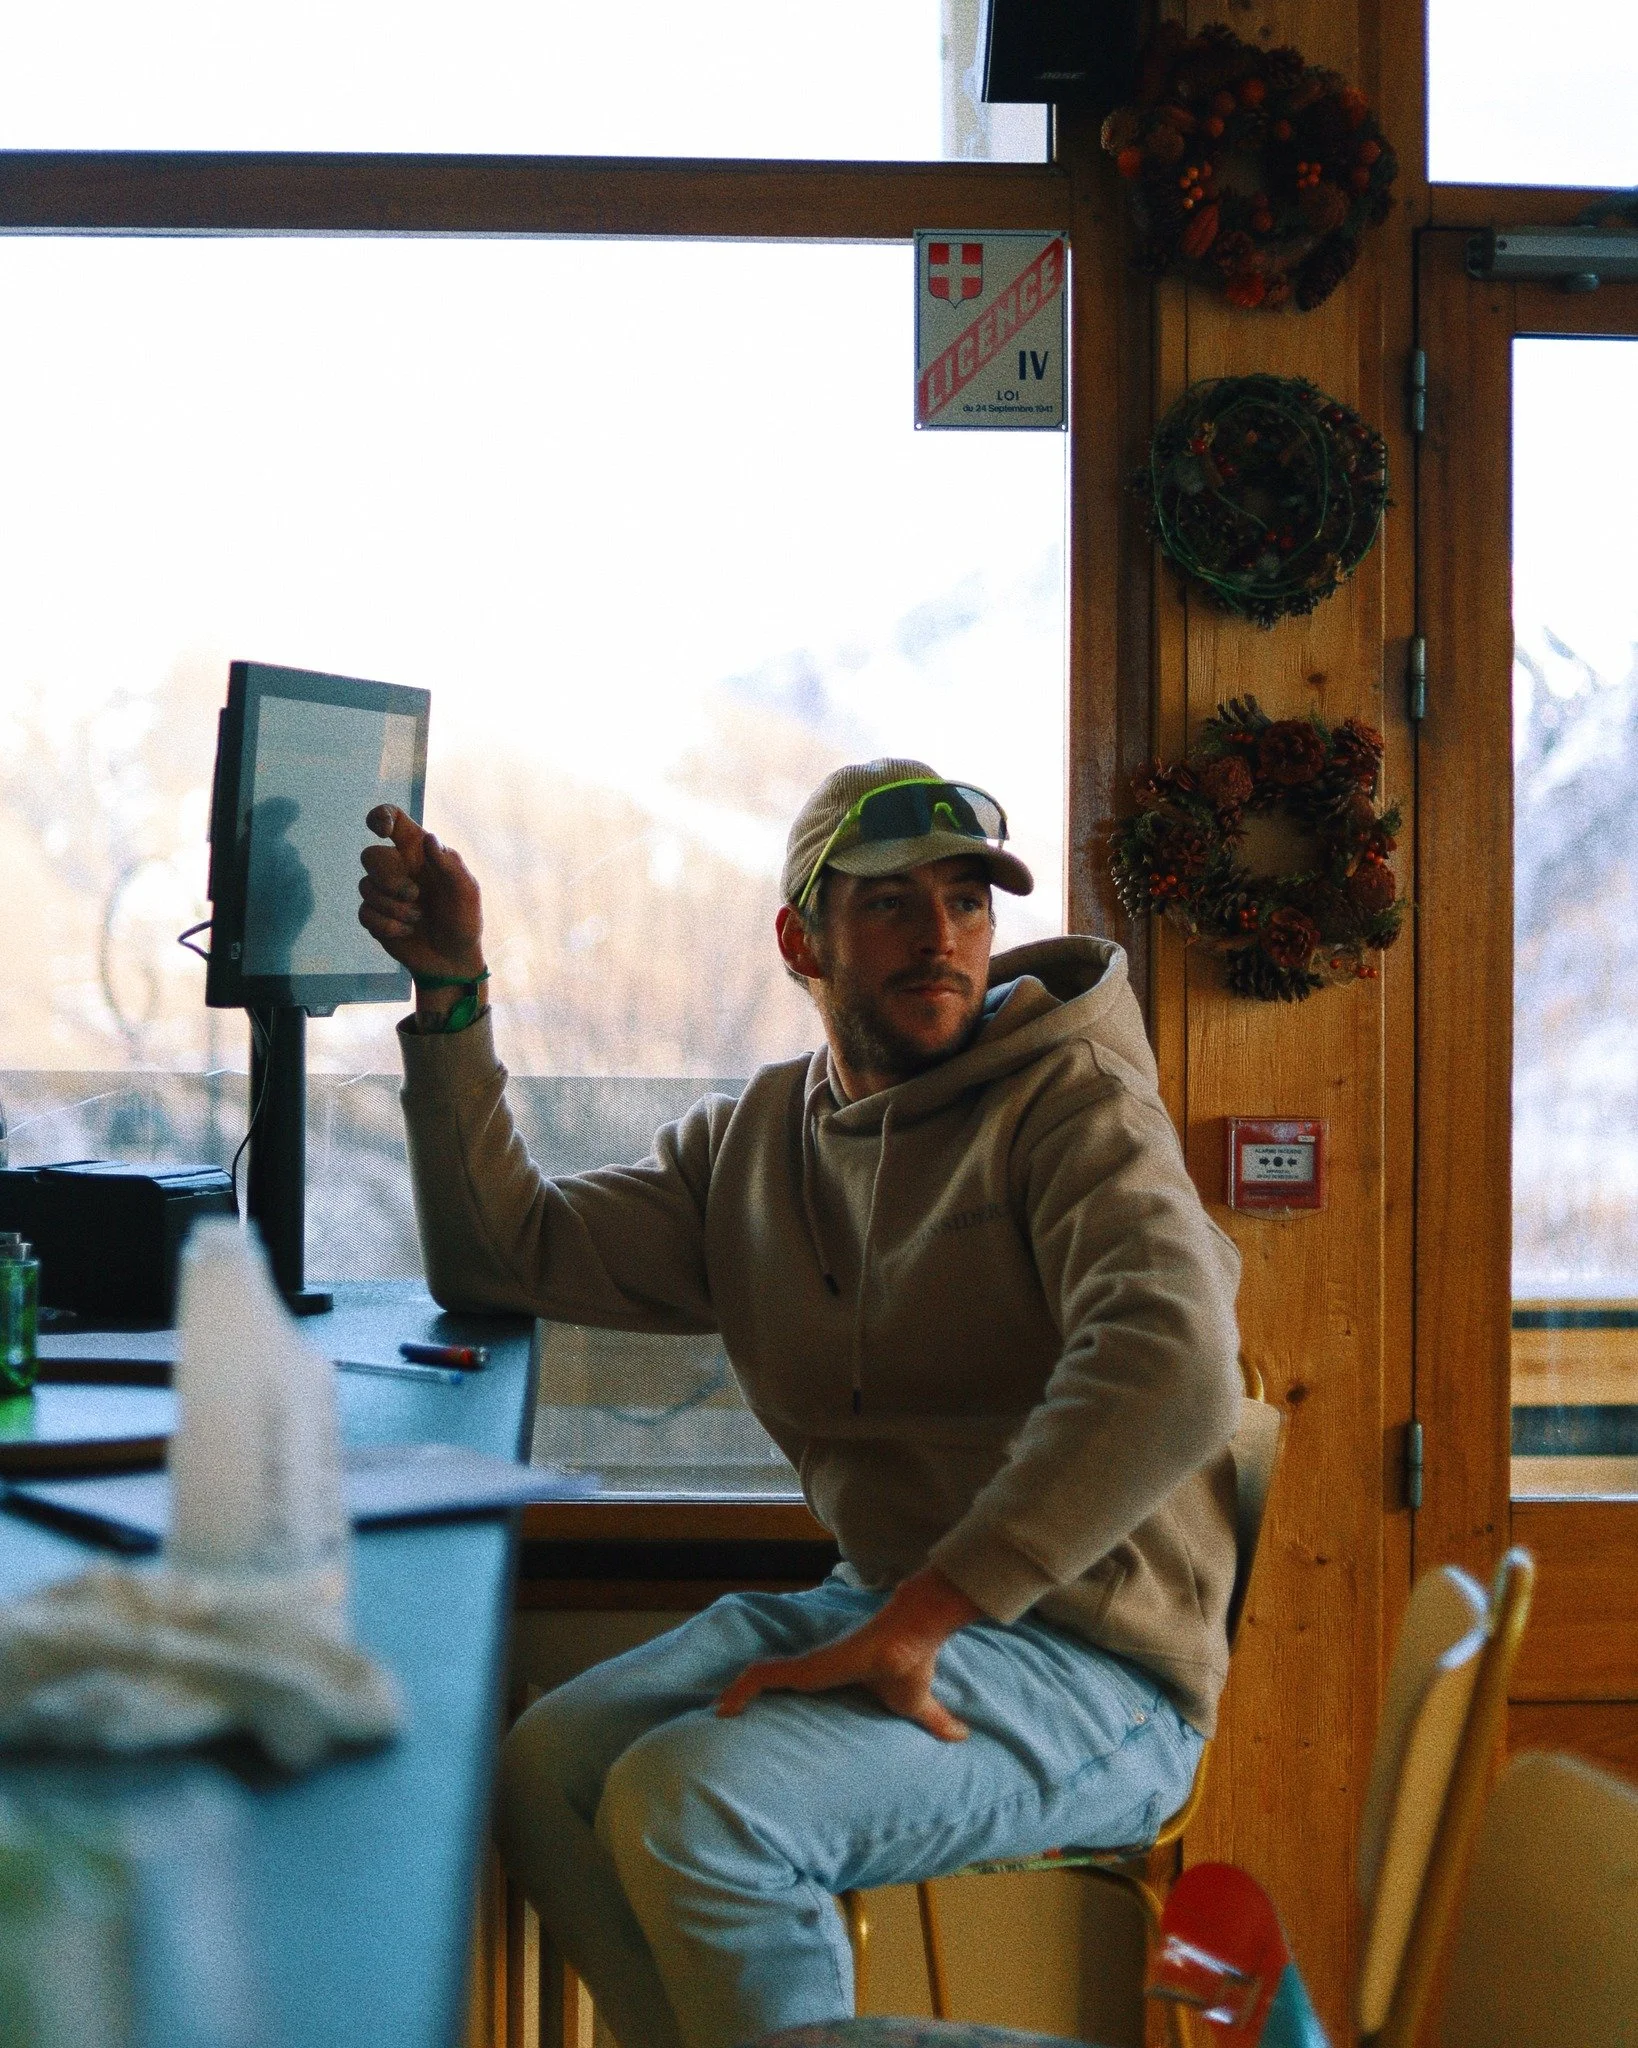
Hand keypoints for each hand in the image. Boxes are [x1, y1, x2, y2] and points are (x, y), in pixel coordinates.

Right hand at [358, 806, 485, 984]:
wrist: (452, 959)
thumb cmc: (464, 919)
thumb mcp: (466, 892)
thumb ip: (450, 865)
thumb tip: (429, 838)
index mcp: (419, 852)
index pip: (393, 819)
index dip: (381, 817)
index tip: (382, 831)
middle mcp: (398, 867)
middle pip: (370, 856)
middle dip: (389, 879)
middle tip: (415, 895)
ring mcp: (383, 892)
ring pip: (365, 886)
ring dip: (394, 907)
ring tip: (418, 918)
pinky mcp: (374, 916)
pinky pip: (364, 913)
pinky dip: (388, 925)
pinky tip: (407, 931)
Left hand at [715, 1567, 983, 1741]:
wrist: (909, 1639)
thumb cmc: (908, 1666)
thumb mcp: (915, 1704)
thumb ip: (934, 1720)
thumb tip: (962, 1737)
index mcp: (831, 1676)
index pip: (794, 1683)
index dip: (772, 1696)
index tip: (755, 1717)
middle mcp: (813, 1669)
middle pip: (770, 1678)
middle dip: (746, 1695)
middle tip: (725, 1717)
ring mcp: (806, 1666)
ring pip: (759, 1676)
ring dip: (735, 1693)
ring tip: (715, 1713)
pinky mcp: (804, 1667)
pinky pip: (762, 1676)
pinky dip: (740, 1690)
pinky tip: (723, 1707)